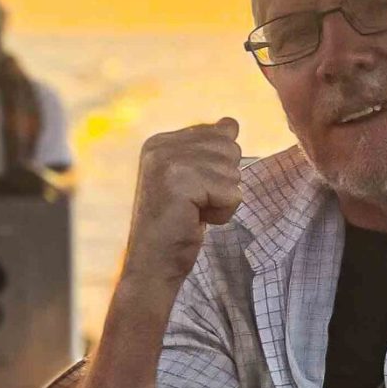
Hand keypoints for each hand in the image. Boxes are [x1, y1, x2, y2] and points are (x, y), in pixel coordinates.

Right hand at [123, 117, 242, 292]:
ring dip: (221, 200)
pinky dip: (222, 214)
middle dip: (222, 182)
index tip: (190, 192)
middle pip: (229, 148)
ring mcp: (168, 163)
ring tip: (193, 214)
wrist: (152, 265)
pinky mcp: (180, 183)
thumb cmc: (174, 226)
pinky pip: (231, 193)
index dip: (217, 169)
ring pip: (233, 171)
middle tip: (193, 204)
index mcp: (160, 141)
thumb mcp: (192, 180)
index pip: (219, 133)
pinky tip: (196, 221)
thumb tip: (230, 122)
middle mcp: (160, 146)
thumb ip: (209, 150)